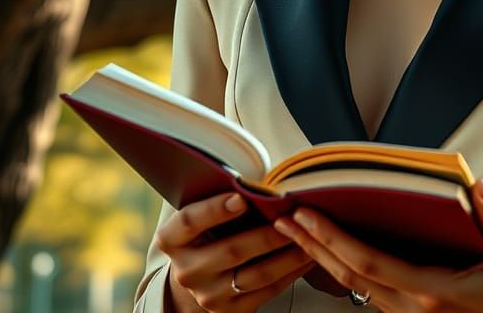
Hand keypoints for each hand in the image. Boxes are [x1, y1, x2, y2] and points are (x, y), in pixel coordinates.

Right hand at [155, 191, 316, 311]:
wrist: (199, 275)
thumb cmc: (208, 231)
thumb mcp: (202, 214)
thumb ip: (220, 199)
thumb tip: (262, 183)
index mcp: (172, 239)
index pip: (189, 222)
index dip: (214, 209)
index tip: (241, 196)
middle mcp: (187, 270)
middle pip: (231, 250)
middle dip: (268, 234)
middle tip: (294, 217)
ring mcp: (208, 296)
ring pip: (256, 274)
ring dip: (288, 254)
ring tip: (310, 235)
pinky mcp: (230, 311)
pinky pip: (268, 291)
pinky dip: (292, 272)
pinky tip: (307, 255)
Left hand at [272, 177, 482, 312]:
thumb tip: (479, 187)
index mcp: (433, 292)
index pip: (370, 263)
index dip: (333, 239)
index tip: (306, 213)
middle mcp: (414, 309)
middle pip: (350, 276)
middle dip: (313, 246)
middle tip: (283, 217)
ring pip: (355, 288)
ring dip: (322, 258)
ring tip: (296, 230)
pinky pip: (368, 294)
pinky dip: (344, 270)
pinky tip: (332, 252)